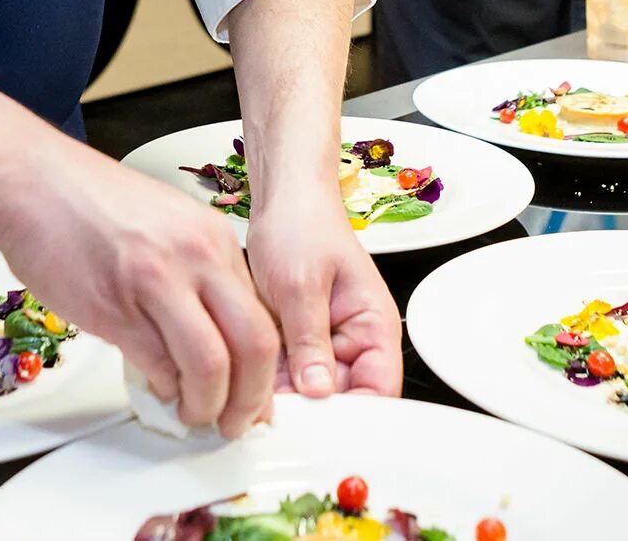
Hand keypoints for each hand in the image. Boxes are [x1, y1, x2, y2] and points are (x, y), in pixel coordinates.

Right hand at [0, 141, 279, 436]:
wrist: (31, 182)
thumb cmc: (88, 202)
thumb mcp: (168, 223)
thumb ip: (199, 271)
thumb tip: (219, 331)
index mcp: (213, 237)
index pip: (264, 315)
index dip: (266, 367)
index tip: (256, 392)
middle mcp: (195, 257)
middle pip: (254, 344)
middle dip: (250, 398)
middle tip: (237, 420)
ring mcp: (155, 283)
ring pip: (210, 365)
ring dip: (206, 405)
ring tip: (194, 414)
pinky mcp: (114, 308)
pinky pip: (158, 366)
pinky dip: (164, 390)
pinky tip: (159, 389)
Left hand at [246, 189, 401, 397]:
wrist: (281, 199)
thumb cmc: (302, 224)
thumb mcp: (301, 284)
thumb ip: (310, 341)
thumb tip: (317, 392)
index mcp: (374, 327)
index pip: (379, 391)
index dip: (354, 417)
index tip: (318, 429)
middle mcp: (355, 340)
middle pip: (343, 400)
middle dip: (311, 412)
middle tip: (275, 416)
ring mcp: (325, 343)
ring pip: (310, 393)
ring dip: (285, 398)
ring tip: (254, 396)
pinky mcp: (298, 341)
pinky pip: (287, 376)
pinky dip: (270, 380)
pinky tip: (247, 378)